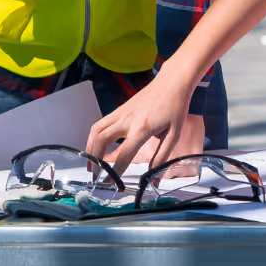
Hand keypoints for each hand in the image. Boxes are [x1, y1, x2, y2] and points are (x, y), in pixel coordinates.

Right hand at [85, 71, 200, 173]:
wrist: (171, 83)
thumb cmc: (175, 107)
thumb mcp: (174, 135)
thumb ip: (162, 157)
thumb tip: (153, 176)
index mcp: (142, 128)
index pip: (124, 154)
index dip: (116, 171)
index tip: (112, 183)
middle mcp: (127, 120)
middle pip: (101, 140)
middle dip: (95, 159)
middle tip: (95, 175)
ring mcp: (120, 113)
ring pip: (96, 130)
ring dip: (90, 147)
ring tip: (91, 162)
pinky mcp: (119, 109)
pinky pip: (100, 124)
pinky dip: (94, 136)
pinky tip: (97, 146)